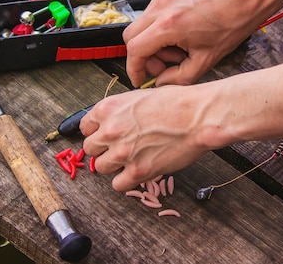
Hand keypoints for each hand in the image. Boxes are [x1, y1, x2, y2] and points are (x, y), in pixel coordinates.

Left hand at [80, 85, 217, 191]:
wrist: (197, 115)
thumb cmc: (176, 102)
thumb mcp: (139, 96)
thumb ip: (121, 111)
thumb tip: (113, 121)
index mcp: (108, 108)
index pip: (85, 126)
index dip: (96, 132)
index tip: (104, 136)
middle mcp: (110, 130)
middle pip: (90, 148)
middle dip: (103, 149)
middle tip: (118, 148)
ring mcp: (122, 152)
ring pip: (101, 167)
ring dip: (113, 166)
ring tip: (130, 160)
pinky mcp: (138, 171)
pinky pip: (117, 185)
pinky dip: (125, 181)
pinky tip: (136, 172)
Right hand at [123, 0, 269, 87]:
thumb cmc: (233, 22)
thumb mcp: (208, 59)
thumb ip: (180, 77)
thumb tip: (162, 82)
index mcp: (169, 25)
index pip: (134, 50)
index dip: (134, 68)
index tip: (139, 78)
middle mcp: (161, 7)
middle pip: (130, 36)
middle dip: (142, 55)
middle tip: (164, 65)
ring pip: (141, 24)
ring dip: (152, 41)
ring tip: (178, 49)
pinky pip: (153, 13)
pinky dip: (159, 28)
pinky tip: (181, 34)